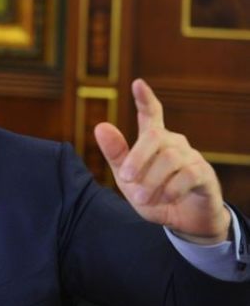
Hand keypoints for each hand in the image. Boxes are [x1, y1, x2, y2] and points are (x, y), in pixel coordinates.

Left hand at [94, 79, 230, 244]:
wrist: (181, 222)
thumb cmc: (152, 195)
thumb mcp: (127, 179)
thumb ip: (115, 154)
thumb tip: (100, 126)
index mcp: (154, 140)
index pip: (151, 113)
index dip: (145, 98)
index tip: (137, 83)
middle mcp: (174, 142)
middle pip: (155, 136)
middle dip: (137, 158)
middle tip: (126, 179)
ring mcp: (191, 156)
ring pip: (169, 158)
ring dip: (152, 181)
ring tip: (142, 198)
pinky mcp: (204, 174)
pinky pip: (188, 175)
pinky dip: (171, 189)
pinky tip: (165, 198)